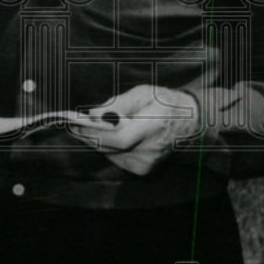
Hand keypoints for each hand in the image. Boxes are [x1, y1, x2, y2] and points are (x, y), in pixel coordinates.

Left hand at [69, 84, 199, 175]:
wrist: (191, 124)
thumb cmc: (166, 103)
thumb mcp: (144, 93)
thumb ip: (118, 103)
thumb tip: (93, 114)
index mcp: (153, 127)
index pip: (118, 138)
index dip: (94, 132)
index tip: (74, 123)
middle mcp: (150, 150)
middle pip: (108, 147)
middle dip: (88, 135)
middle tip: (72, 123)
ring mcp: (146, 163)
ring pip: (109, 153)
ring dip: (98, 140)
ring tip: (92, 126)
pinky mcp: (142, 170)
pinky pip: (115, 158)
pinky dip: (109, 147)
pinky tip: (114, 135)